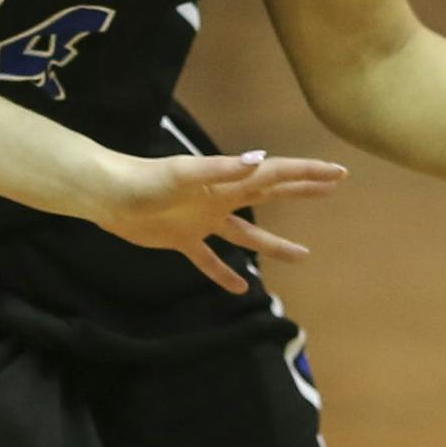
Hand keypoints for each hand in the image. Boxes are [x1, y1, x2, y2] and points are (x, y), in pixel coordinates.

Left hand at [87, 151, 347, 293]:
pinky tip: (240, 287)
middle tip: (332, 188)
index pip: (274, 174)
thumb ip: (222, 169)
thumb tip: (261, 159)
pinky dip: (224, 273)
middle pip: (269, 193)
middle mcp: (219, 198)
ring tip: (303, 255)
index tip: (338, 173)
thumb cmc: (144, 180)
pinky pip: (209, 259)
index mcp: (225, 180)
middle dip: (301, 190)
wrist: (107, 195)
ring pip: (247, 233)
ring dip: (274, 242)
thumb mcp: (184, 173)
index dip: (307, 173)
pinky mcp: (182, 240)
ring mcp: (202, 220)